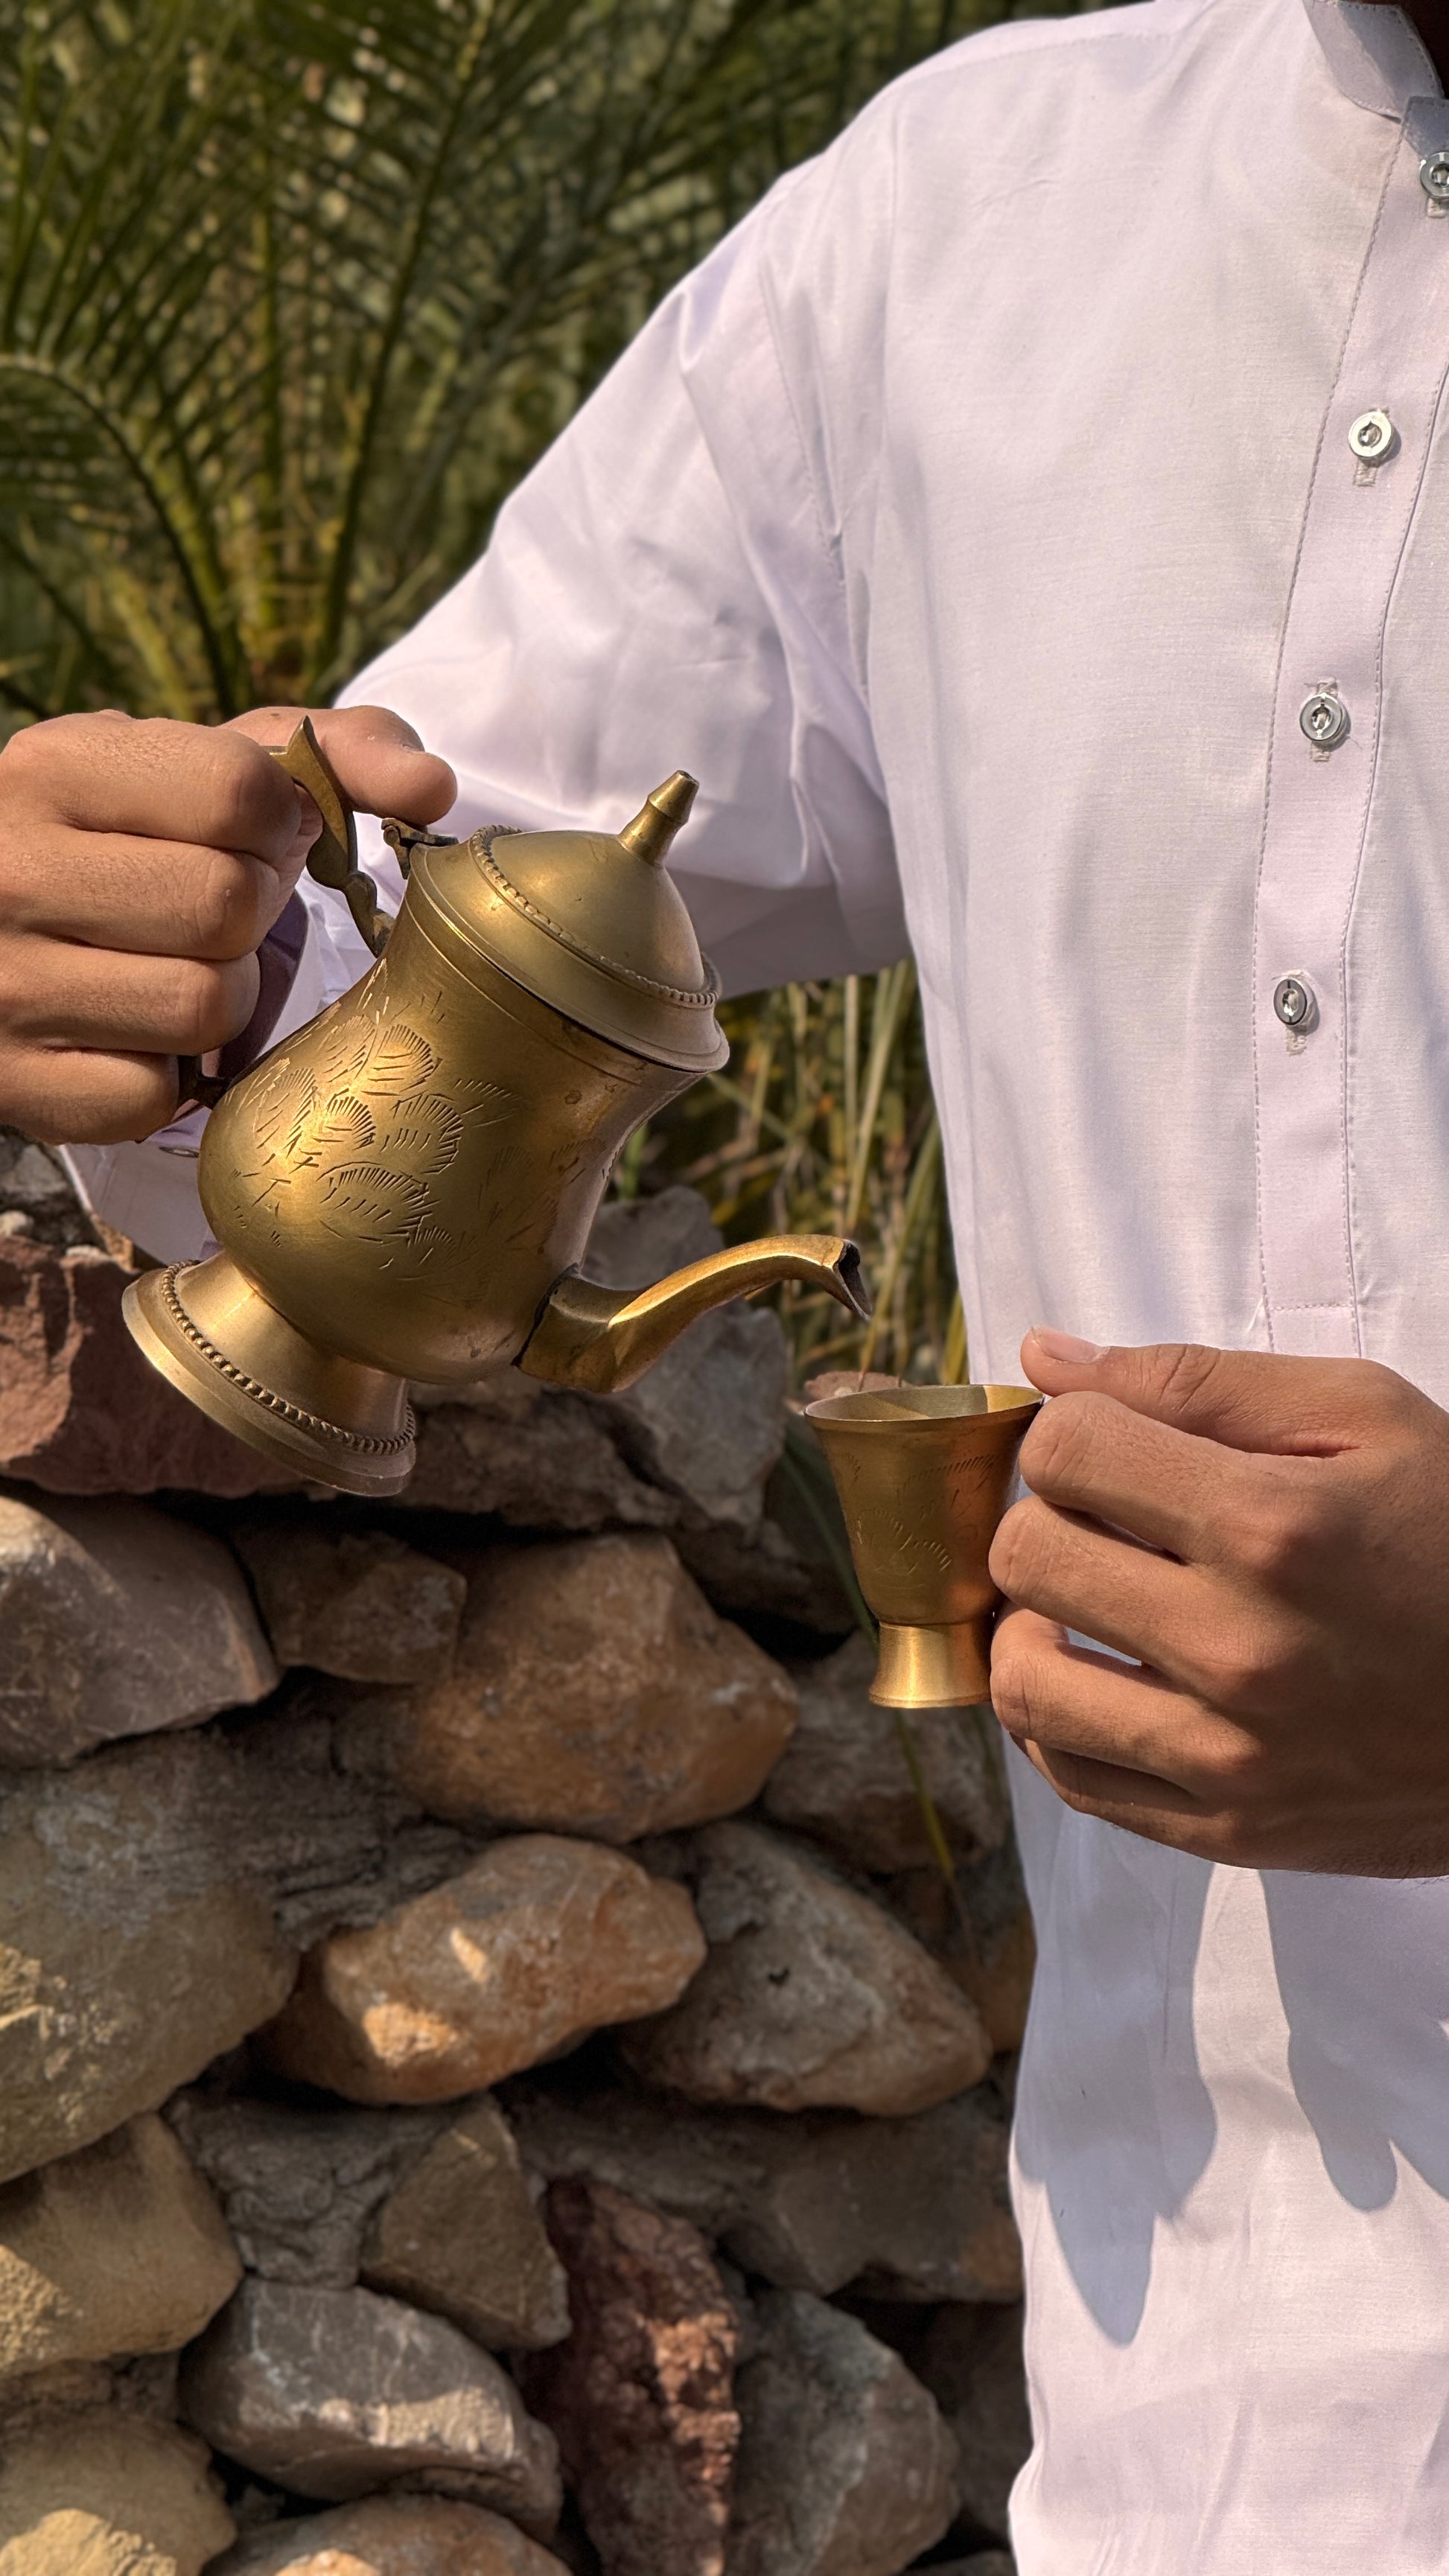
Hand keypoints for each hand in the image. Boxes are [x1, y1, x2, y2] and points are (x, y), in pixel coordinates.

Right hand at [0, 703, 454, 1144]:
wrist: (15, 939)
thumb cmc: (143, 846)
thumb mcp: (214, 770)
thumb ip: (335, 754)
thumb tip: (432, 788)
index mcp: (56, 765)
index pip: (236, 791)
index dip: (273, 826)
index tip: (243, 839)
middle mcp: (10, 867)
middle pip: (224, 906)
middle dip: (247, 917)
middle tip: (204, 916)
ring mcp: (5, 983)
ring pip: (201, 1007)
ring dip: (220, 1002)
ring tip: (171, 971)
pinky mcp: (19, 1085)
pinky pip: (152, 1097)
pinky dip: (168, 1080)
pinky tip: (135, 1037)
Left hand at [988, 1329, 1448, 1875]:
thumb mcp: (1366, 1417)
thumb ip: (1195, 1381)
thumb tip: (1042, 1360)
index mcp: (1274, 1528)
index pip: (1065, 1450)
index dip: (1077, 1431)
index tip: (1121, 1448)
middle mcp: (1241, 1649)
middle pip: (1027, 1556)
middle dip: (1054, 1517)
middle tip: (1111, 1522)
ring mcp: (1232, 1755)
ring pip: (1022, 1681)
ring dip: (1034, 1626)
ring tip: (1091, 1605)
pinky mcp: (1232, 1831)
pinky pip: (1070, 1780)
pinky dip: (1060, 1721)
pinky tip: (1105, 1678)